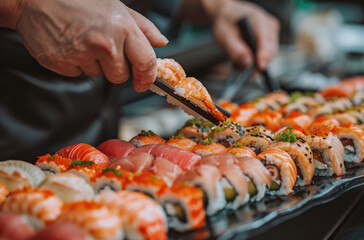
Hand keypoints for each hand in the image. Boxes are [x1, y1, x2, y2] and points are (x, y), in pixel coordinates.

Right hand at [14, 0, 167, 91]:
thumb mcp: (117, 7)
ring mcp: (82, 54)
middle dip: (115, 67)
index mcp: (122, 28)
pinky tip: (70, 45)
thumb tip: (161, 43)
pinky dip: (76, 64)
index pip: (146, 62)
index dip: (147, 77)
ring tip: (83, 40)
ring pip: (99, 75)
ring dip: (94, 64)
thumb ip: (143, 27)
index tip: (144, 82)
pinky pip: (78, 74)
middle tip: (103, 47)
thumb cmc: (78, 0)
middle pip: (120, 76)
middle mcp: (104, 43)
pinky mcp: (62, 63)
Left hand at [205, 0, 279, 69]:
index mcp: (257, 19)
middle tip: (246, 76)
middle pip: (270, 50)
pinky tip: (247, 65)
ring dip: (258, 64)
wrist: (229, 15)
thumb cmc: (226, 23)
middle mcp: (268, 25)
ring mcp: (272, 32)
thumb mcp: (224, 36)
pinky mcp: (271, 39)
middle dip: (259, 65)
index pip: (265, 39)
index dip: (264, 54)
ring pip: (270, 54)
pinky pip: (267, 54)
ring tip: (244, 71)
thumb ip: (234, 49)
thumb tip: (247, 62)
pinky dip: (258, 61)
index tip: (260, 67)